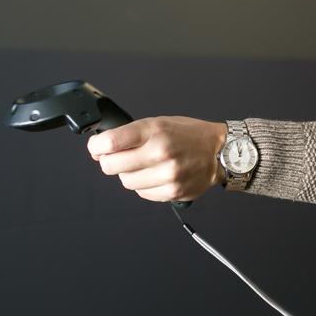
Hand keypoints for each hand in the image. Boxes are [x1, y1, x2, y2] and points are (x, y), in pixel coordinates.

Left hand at [87, 117, 227, 202]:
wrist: (219, 152)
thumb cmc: (189, 135)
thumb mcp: (159, 122)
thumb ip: (131, 134)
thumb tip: (101, 148)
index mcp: (155, 131)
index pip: (110, 142)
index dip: (96, 146)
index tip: (97, 147)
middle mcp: (160, 152)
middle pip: (111, 166)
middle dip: (109, 161)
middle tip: (119, 158)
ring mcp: (167, 175)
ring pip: (126, 182)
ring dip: (129, 175)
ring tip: (144, 166)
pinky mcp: (172, 192)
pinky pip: (142, 193)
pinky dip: (144, 185)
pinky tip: (156, 175)